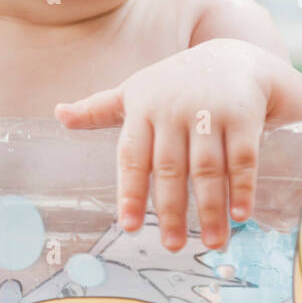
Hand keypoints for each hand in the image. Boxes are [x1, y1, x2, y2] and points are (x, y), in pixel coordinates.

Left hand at [54, 40, 294, 251]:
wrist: (233, 56)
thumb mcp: (135, 91)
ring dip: (211, 208)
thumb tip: (58, 114)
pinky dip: (242, 187)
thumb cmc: (175, 83)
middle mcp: (174, 112)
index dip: (131, 192)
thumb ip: (98, 109)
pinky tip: (240, 216)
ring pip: (208, 168)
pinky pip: (243, 157)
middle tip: (172, 246)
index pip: (133, 157)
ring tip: (213, 244)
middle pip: (170, 168)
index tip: (130, 226)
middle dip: (172, 210)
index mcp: (143, 110)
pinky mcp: (243, 116)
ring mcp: (210, 113)